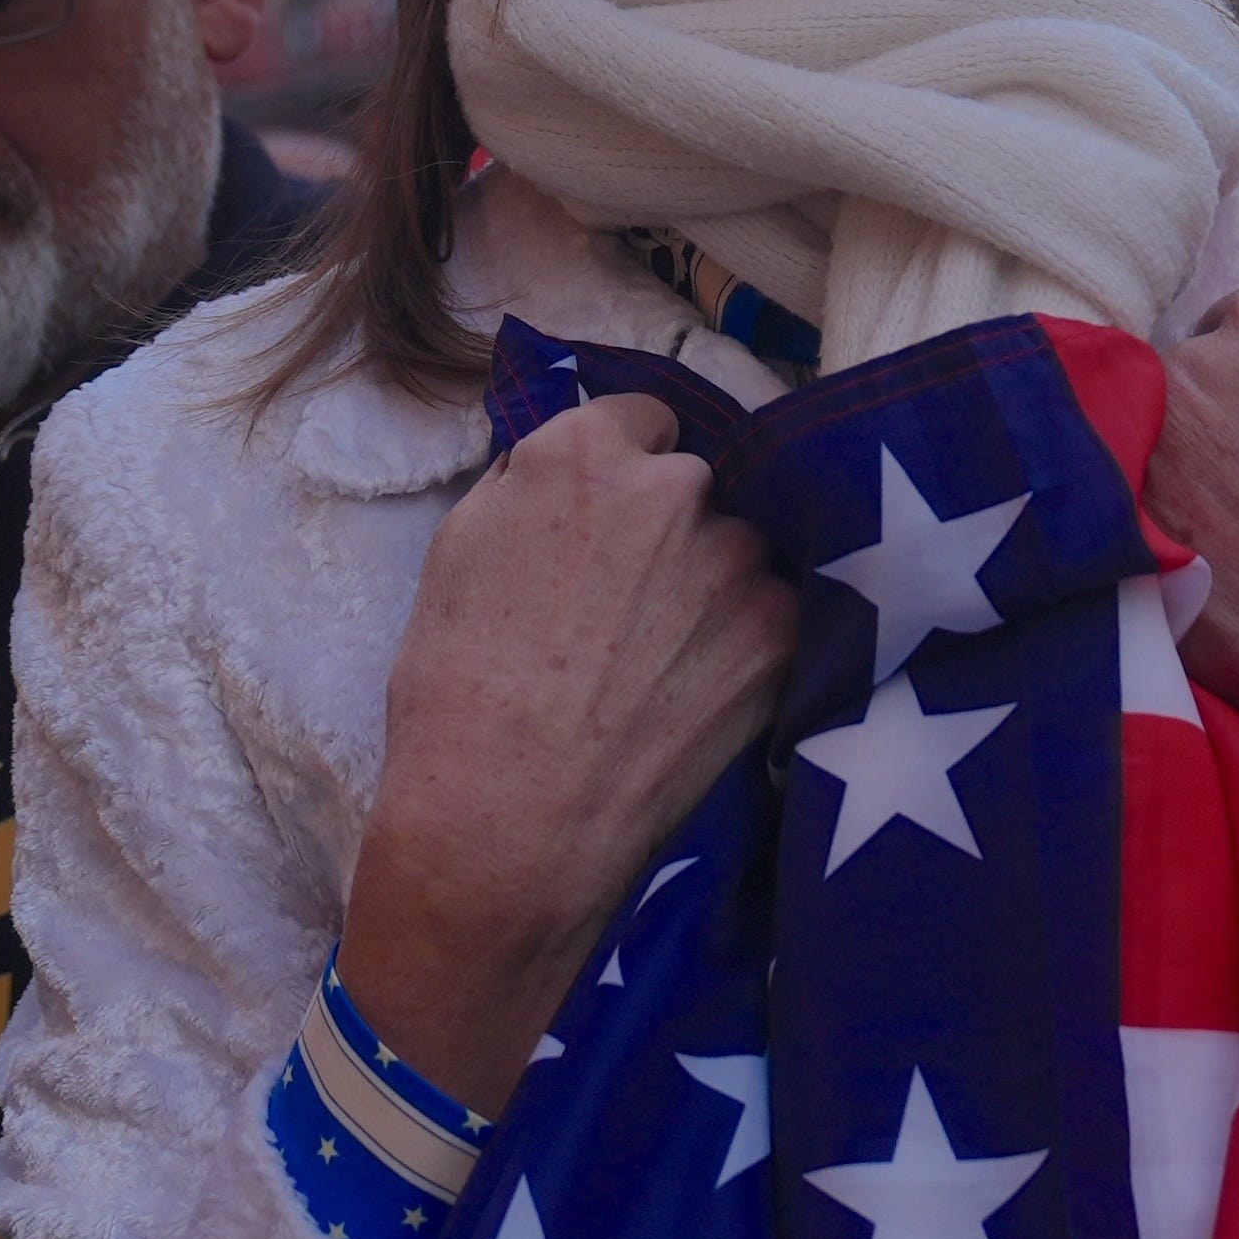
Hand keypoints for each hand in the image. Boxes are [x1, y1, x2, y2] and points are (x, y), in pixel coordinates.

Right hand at [339, 394, 795, 1113]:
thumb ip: (532, 486)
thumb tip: (571, 466)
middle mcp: (675, 486)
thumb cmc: (457, 694)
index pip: (644, 419)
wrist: (508, 819)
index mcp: (584, 452)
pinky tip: (695, 692)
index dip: (627, 470)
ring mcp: (738, 558)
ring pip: (740, 550)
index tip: (613, 519)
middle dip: (672, 528)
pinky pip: (772, 612)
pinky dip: (744, 643)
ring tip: (659, 662)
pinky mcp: (780, 631)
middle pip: (697, 484)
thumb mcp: (461, 553)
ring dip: (714, 585)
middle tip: (629, 605)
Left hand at [1145, 287, 1238, 915]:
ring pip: (1149, 444)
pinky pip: (1129, 512)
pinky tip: (1211, 575)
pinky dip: (1158, 535)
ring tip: (1236, 539)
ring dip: (1178, 477)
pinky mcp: (1118, 521)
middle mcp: (1195, 364)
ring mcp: (1145, 444)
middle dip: (1214, 420)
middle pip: (1187, 377)